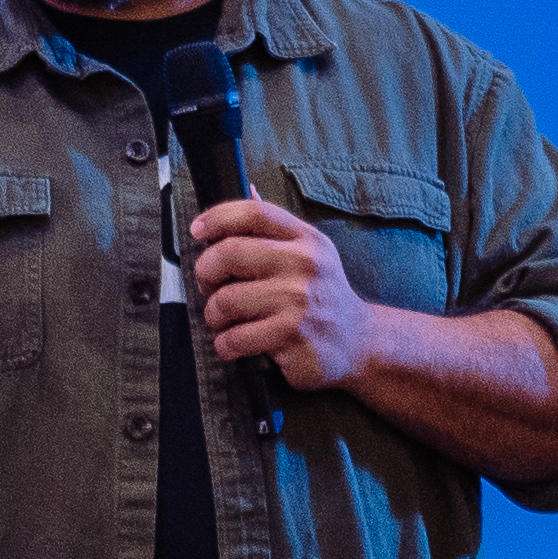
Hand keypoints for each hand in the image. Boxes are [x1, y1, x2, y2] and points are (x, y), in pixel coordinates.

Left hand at [190, 197, 380, 390]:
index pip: (254, 213)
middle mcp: (304, 265)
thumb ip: (270, 236)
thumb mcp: (309, 256)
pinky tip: (235, 344)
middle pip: (229, 253)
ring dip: (214, 316)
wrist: (359, 342)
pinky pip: (235, 338)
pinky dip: (225, 344)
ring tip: (225, 322)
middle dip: (206, 274)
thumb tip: (219, 221)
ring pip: (225, 301)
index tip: (197, 230)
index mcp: (305, 239)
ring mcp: (299, 302)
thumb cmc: (321, 297)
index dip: (218, 218)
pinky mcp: (292, 336)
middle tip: (209, 288)